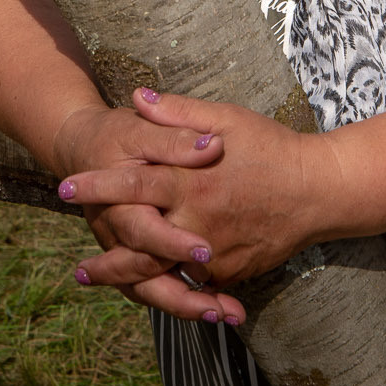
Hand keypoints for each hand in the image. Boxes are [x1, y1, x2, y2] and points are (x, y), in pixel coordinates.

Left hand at [61, 89, 341, 297]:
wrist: (321, 191)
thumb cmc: (272, 148)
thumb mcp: (227, 118)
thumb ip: (179, 113)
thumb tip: (137, 98)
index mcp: (192, 181)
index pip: (133, 183)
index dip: (96, 186)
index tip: (64, 187)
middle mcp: (199, 221)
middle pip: (140, 244)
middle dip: (105, 258)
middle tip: (77, 269)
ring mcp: (216, 253)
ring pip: (163, 274)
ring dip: (127, 280)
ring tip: (96, 280)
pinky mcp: (232, 272)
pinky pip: (194, 283)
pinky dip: (167, 285)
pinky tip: (143, 287)